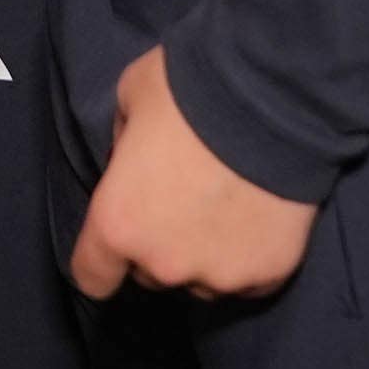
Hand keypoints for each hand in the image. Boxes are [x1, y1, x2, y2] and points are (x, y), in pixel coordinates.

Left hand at [71, 45, 312, 300]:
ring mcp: (221, 276)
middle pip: (151, 274)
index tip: (118, 239)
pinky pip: (251, 278)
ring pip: (203, 280)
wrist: (275, 92)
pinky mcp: (269, 275)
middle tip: (185, 198)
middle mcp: (165, 264)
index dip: (101, 260)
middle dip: (160, 245)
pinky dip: (253, 254)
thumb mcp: (130, 97)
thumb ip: (122, 142)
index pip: (92, 276)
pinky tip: (262, 213)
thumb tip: (132, 161)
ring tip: (230, 202)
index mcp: (118, 223)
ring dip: (207, 252)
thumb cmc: (189, 87)